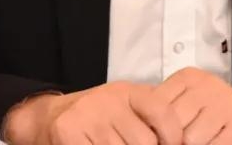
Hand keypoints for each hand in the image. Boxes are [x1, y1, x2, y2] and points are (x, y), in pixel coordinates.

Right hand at [3, 81, 182, 144]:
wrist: (50, 116)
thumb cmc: (98, 117)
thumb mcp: (125, 108)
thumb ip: (150, 118)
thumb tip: (180, 140)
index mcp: (127, 92)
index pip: (162, 112)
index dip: (173, 135)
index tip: (170, 144)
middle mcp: (107, 100)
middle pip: (144, 141)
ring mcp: (87, 117)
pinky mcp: (69, 133)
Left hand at [152, 68, 231, 144]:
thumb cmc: (204, 112)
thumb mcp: (181, 101)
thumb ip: (163, 110)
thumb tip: (144, 132)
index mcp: (187, 77)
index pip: (157, 105)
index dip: (155, 127)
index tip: (159, 134)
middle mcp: (208, 85)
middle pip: (174, 124)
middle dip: (172, 139)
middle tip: (178, 140)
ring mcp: (227, 103)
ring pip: (192, 139)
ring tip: (196, 141)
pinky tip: (211, 143)